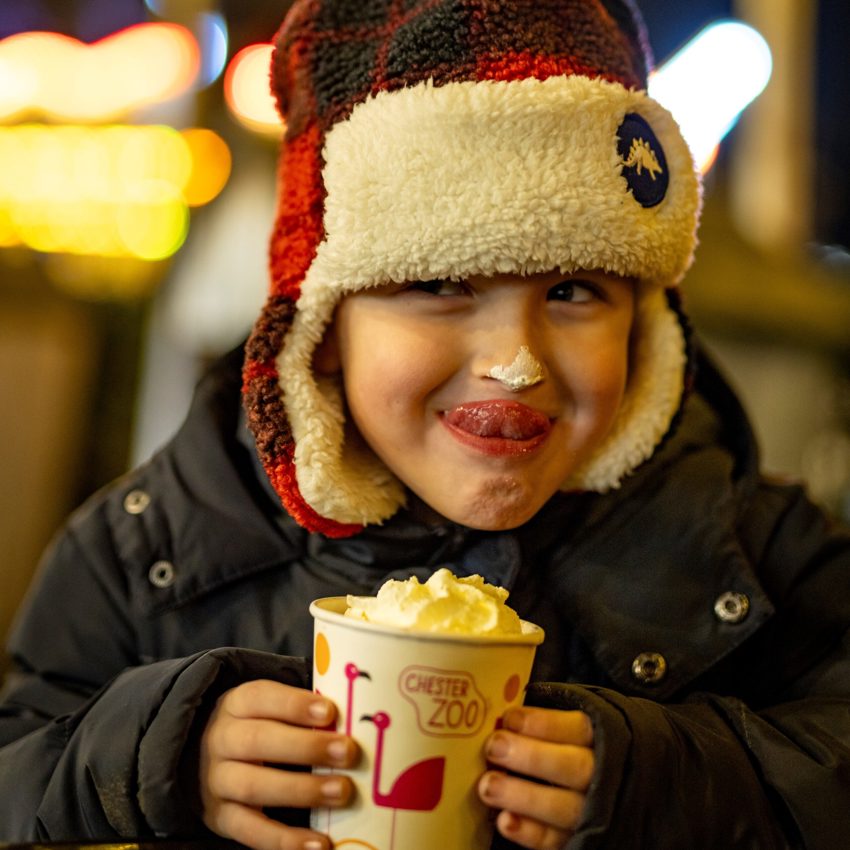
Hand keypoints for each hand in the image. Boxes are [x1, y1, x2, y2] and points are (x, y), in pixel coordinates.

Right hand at [199, 679, 358, 849]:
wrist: (209, 760)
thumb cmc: (261, 726)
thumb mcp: (272, 708)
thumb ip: (304, 711)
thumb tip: (357, 715)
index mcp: (237, 704)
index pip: (261, 698)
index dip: (295, 705)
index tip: (330, 712)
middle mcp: (221, 740)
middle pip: (258, 741)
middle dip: (307, 747)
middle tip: (348, 752)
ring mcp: (217, 781)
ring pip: (253, 786)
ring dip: (302, 791)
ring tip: (342, 791)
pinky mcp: (220, 818)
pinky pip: (250, 832)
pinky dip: (285, 840)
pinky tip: (319, 843)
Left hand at [478, 707, 594, 849]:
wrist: (595, 791)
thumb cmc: (564, 748)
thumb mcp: (564, 729)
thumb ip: (539, 724)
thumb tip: (499, 716)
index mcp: (599, 741)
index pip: (578, 729)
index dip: (543, 723)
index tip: (509, 718)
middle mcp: (601, 777)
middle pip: (574, 767)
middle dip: (532, 757)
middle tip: (494, 747)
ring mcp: (591, 813)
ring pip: (564, 807)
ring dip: (523, 796)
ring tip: (488, 786)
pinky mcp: (578, 839)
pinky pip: (555, 841)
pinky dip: (529, 833)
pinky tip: (504, 821)